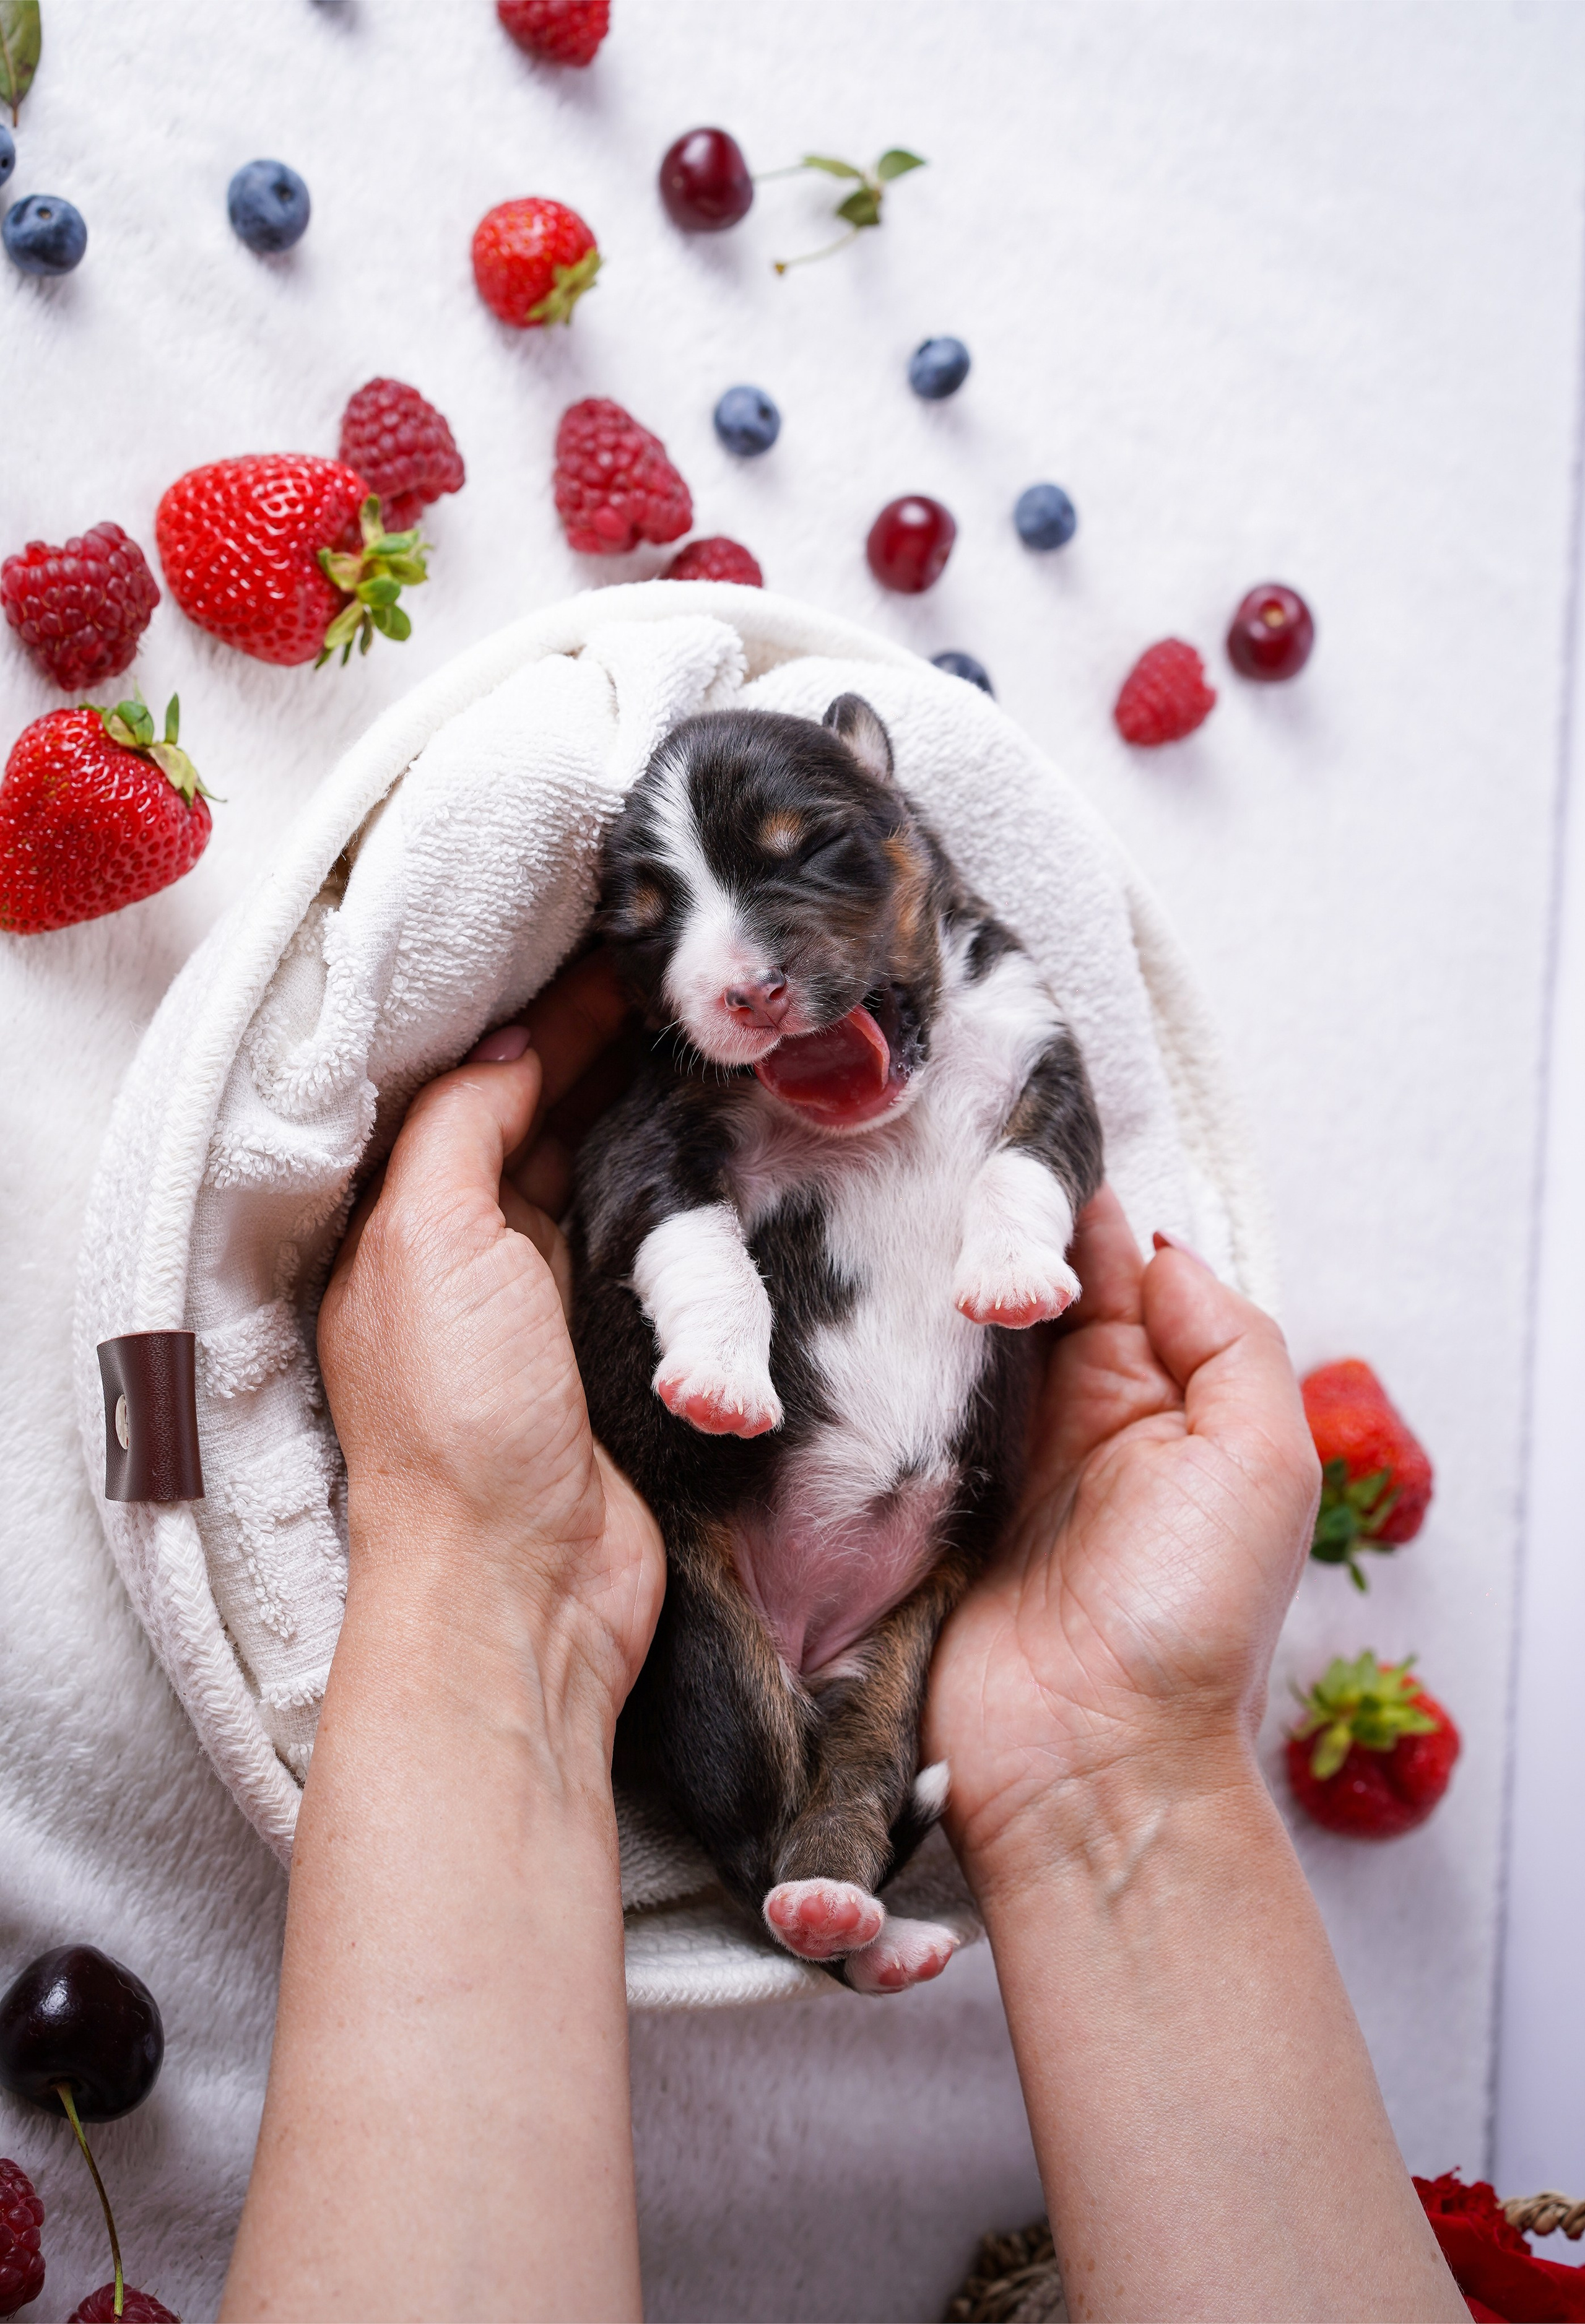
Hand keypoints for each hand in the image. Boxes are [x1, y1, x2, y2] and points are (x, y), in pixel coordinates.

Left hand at [316, 954, 663, 1735]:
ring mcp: (556, 1314)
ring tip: (731, 1049)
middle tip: (696, 993)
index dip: (545, 1025)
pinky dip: (691, 1205)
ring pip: (611, 1186)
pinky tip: (743, 1155)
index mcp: (412, 1229)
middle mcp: (480, 1263)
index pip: (482, 1093)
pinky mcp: (624, 1361)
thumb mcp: (429, 1247)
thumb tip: (508, 1045)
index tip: (621, 964)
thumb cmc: (459, 1423)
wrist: (522, 1589)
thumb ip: (461, 1132)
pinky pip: (659, 1260)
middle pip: (550, 1130)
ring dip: (660, 1123)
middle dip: (611, 1061)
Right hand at [925, 1184, 1320, 1888]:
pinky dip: (856, 1372)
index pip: (1105, 1270)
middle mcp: (1062, 1420)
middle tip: (912, 1153)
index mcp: (1153, 1400)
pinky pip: (875, 1421)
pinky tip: (823, 1308)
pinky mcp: (899, 1510)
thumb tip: (1156, 1244)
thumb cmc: (1191, 1621)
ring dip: (908, 1290)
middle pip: (1010, 1295)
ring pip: (938, 1345)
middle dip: (973, 1229)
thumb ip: (1227, 1344)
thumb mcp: (1262, 1466)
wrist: (1092, 1770)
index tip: (1009, 1127)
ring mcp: (972, 1464)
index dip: (1065, 1203)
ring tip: (860, 1204)